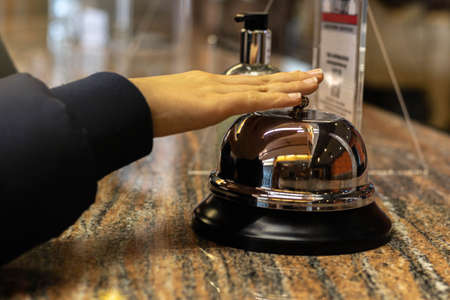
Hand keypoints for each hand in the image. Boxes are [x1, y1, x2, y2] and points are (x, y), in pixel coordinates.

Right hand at [129, 69, 322, 136]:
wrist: (133, 104)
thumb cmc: (149, 108)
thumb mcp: (177, 108)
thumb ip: (192, 110)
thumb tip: (196, 114)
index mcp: (209, 86)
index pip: (249, 83)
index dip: (273, 83)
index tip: (291, 81)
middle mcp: (218, 83)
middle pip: (262, 81)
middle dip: (291, 79)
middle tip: (315, 76)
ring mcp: (218, 91)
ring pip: (263, 87)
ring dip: (292, 85)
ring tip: (315, 82)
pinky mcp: (215, 103)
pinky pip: (251, 100)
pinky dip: (275, 99)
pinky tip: (294, 97)